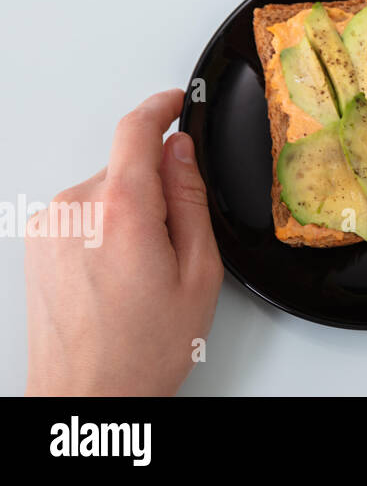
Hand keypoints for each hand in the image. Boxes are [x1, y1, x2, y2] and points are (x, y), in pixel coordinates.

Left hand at [25, 89, 222, 395]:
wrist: (87, 394)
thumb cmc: (142, 348)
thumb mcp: (199, 272)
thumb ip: (191, 200)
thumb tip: (182, 154)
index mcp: (122, 212)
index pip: (137, 130)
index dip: (161, 107)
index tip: (175, 102)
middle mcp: (76, 210)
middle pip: (127, 167)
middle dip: (158, 188)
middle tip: (174, 243)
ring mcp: (50, 225)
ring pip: (106, 190)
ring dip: (129, 212)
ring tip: (141, 270)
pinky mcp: (39, 241)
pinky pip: (83, 212)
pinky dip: (105, 228)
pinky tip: (115, 273)